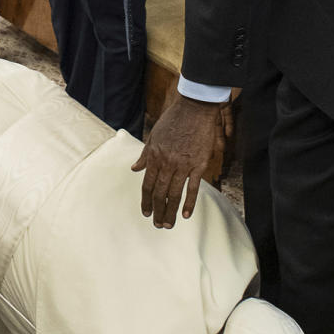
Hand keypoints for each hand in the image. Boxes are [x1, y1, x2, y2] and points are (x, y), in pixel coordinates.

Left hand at [133, 93, 230, 225]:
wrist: (194, 108)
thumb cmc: (173, 120)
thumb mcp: (154, 136)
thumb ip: (145, 155)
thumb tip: (135, 168)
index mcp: (154, 156)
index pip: (147, 185)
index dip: (146, 201)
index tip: (146, 212)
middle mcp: (167, 163)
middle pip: (160, 193)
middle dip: (157, 211)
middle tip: (157, 224)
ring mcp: (183, 165)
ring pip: (174, 194)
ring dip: (170, 211)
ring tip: (168, 224)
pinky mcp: (199, 165)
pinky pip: (192, 188)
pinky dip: (189, 203)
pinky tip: (185, 215)